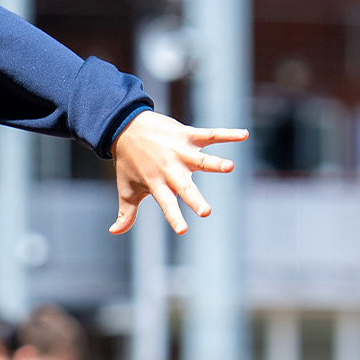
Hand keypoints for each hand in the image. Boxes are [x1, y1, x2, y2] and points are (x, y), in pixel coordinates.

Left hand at [110, 111, 246, 235]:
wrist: (127, 127)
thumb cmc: (129, 162)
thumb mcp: (126, 189)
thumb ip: (126, 214)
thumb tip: (114, 232)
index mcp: (157, 184)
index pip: (166, 204)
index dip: (174, 217)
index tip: (183, 230)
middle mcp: (170, 169)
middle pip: (184, 187)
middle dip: (195, 199)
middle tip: (206, 211)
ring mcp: (180, 151)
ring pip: (200, 160)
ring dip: (214, 163)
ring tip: (229, 167)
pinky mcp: (187, 135)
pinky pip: (210, 134)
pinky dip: (228, 134)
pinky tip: (245, 135)